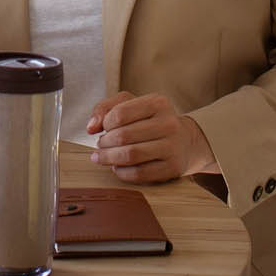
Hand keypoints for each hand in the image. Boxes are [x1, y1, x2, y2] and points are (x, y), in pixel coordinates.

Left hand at [87, 92, 217, 182]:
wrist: (185, 141)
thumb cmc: (151, 121)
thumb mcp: (131, 105)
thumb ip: (105, 108)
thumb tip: (91, 128)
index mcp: (158, 103)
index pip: (120, 113)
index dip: (105, 124)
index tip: (103, 129)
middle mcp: (169, 123)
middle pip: (123, 136)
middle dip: (104, 144)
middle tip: (100, 146)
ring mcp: (173, 146)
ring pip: (130, 156)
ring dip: (109, 158)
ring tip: (102, 157)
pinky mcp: (173, 167)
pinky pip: (139, 173)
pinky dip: (122, 172)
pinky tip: (117, 167)